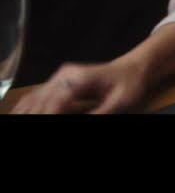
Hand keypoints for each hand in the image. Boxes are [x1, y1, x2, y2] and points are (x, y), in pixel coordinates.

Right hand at [9, 59, 148, 113]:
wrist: (134, 69)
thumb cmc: (130, 85)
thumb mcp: (120, 102)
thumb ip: (99, 112)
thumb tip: (83, 118)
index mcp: (80, 78)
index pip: (56, 100)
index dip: (49, 114)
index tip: (44, 123)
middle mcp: (66, 75)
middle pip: (41, 99)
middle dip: (36, 114)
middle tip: (29, 123)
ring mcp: (61, 77)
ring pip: (35, 96)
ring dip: (28, 110)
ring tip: (22, 119)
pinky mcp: (59, 82)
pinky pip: (38, 95)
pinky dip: (29, 106)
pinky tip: (23, 113)